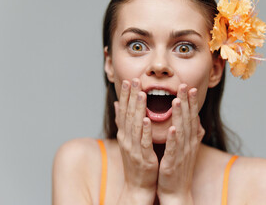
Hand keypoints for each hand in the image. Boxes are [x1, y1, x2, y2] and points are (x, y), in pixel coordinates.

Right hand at [114, 78, 157, 204]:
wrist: (138, 185)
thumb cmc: (137, 160)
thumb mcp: (128, 139)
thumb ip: (124, 121)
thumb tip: (118, 104)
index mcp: (124, 134)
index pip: (124, 111)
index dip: (126, 95)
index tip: (128, 80)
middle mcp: (126, 139)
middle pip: (128, 114)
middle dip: (131, 96)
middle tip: (133, 80)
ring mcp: (133, 148)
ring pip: (135, 125)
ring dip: (138, 109)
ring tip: (141, 94)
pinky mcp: (143, 158)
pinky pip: (144, 142)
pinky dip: (145, 131)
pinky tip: (147, 120)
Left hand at [157, 84, 204, 204]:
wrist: (176, 191)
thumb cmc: (179, 168)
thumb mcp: (188, 148)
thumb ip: (192, 133)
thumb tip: (196, 118)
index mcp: (190, 140)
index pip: (191, 117)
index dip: (191, 102)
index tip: (190, 87)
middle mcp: (188, 144)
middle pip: (188, 120)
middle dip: (187, 102)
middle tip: (184, 85)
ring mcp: (181, 153)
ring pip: (181, 131)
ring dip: (180, 116)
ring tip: (177, 100)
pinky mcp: (173, 163)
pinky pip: (173, 149)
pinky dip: (173, 139)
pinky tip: (172, 129)